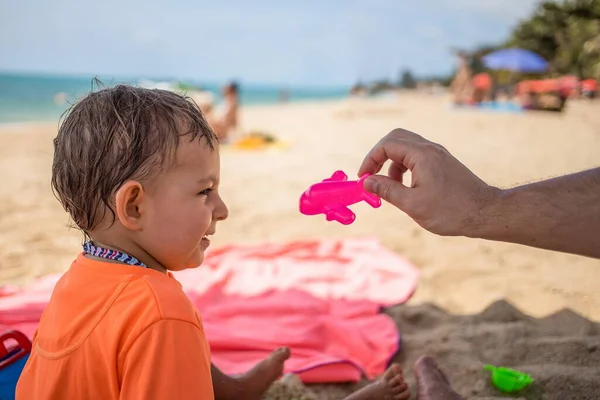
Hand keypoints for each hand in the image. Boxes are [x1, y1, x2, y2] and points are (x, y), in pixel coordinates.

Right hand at [358, 128, 499, 236]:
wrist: (485, 213)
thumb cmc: (451, 211)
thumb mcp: (413, 204)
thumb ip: (387, 191)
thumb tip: (366, 182)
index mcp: (422, 155)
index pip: (387, 145)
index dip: (370, 159)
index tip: (363, 178)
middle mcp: (430, 149)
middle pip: (396, 138)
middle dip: (379, 155)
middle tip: (371, 175)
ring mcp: (438, 154)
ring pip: (406, 147)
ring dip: (392, 163)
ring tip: (390, 187)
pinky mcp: (442, 162)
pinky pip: (417, 156)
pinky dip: (405, 167)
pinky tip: (406, 187)